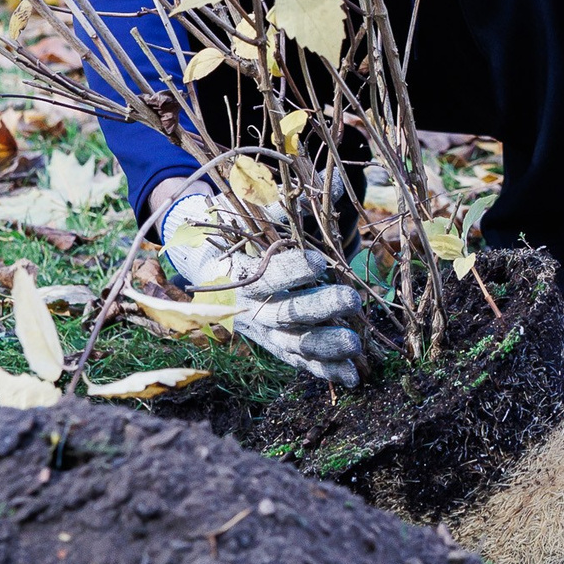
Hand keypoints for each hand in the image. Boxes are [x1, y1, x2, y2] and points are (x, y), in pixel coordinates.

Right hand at [157, 189, 365, 386]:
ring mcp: (263, 332)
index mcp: (240, 273)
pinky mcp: (276, 347)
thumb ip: (294, 203)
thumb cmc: (240, 234)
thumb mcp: (257, 212)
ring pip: (293, 344)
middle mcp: (250, 307)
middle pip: (284, 313)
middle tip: (350, 299)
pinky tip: (352, 377)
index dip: (293, 269)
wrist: (209, 268)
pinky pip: (300, 363)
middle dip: (318, 309)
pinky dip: (325, 371)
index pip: (267, 274)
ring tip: (355, 344)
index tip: (320, 261)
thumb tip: (336, 186)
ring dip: (325, 347)